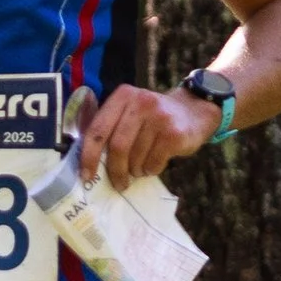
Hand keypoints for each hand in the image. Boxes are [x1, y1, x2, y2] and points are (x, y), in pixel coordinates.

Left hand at [78, 83, 217, 187]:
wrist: (194, 110)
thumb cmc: (153, 118)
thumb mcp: (131, 111)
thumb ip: (110, 127)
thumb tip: (86, 162)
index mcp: (123, 96)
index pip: (97, 129)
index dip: (88, 156)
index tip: (86, 176)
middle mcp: (140, 102)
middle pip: (117, 147)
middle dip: (115, 170)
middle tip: (119, 183)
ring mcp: (159, 117)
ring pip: (136, 158)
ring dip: (135, 170)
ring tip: (140, 168)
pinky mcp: (174, 134)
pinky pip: (153, 163)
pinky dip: (150, 170)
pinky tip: (153, 164)